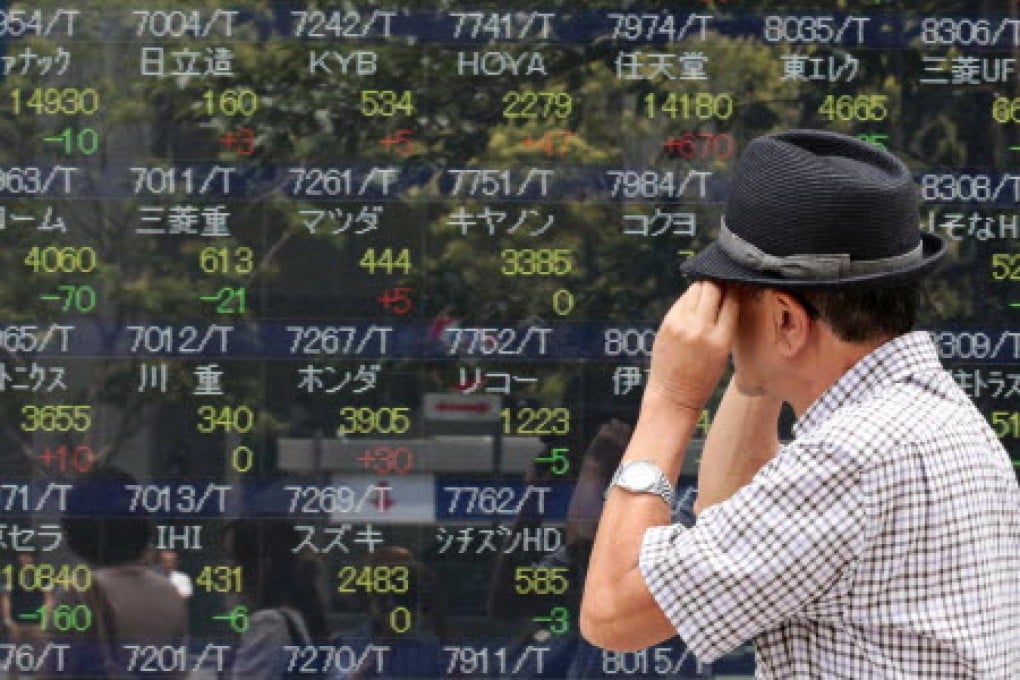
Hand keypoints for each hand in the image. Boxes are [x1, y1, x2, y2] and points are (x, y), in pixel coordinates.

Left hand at [645, 280, 737, 413]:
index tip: (736, 285)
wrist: (673, 395)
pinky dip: (689, 298)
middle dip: (718, 284)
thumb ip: (724, 325)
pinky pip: (682, 300)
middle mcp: (701, 329)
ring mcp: (681, 324)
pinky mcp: (666, 323)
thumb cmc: (702, 378)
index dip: (735, 290)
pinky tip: (693, 303)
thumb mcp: (722, 353)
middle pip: (713, 288)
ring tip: (707, 293)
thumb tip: (727, 295)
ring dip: (703, 287)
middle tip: (720, 285)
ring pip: (696, 289)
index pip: (732, 301)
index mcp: (721, 340)